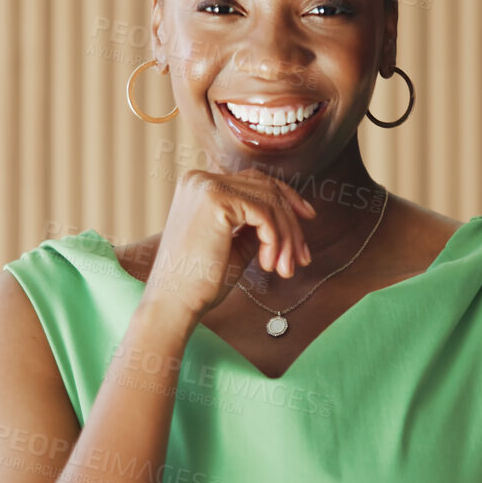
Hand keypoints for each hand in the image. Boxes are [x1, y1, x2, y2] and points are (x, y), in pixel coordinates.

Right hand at [143, 166, 317, 320]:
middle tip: (302, 256)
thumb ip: (254, 225)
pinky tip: (268, 264)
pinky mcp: (215, 199)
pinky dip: (274, 240)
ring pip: (269, 201)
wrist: (173, 304)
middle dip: (291, 221)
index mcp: (199, 185)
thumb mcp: (234, 244)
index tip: (308, 218)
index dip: (286, 198)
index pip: (254, 181)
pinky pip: (263, 214)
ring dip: (286, 237)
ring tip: (286, 268)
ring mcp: (206, 185)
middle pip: (266, 187)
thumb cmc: (200, 282)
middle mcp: (200, 178)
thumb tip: (287, 216)